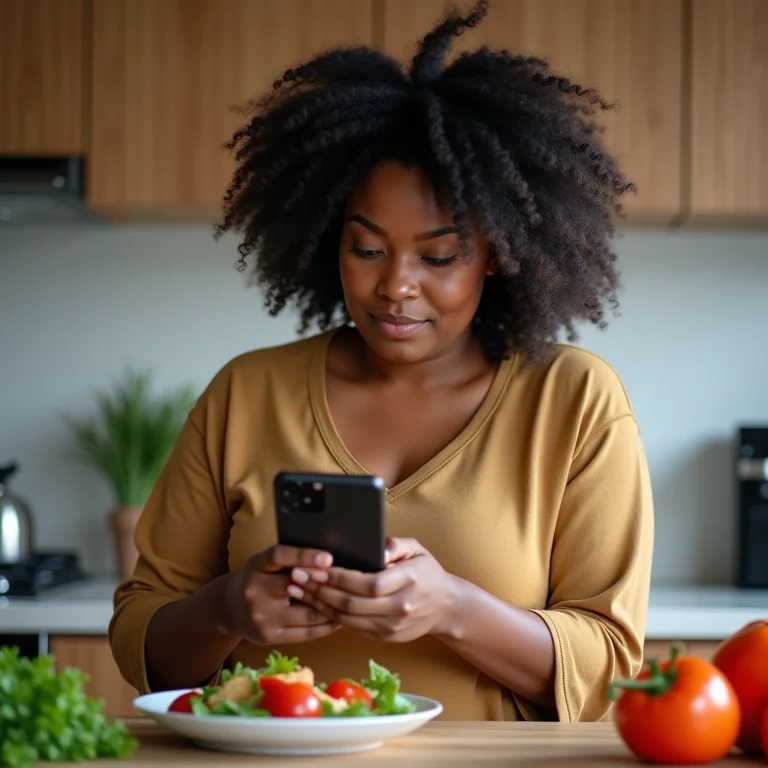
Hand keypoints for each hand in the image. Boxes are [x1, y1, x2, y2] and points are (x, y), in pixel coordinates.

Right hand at [223, 545, 339, 644]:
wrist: (230, 607)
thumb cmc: (258, 578)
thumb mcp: (266, 563)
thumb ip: (290, 560)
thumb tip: (328, 560)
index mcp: (255, 566)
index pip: (279, 557)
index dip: (304, 557)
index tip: (328, 558)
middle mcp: (254, 591)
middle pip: (295, 588)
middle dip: (324, 586)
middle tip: (350, 585)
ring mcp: (261, 617)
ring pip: (306, 613)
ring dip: (331, 608)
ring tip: (350, 603)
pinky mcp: (268, 637)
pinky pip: (305, 633)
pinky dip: (325, 626)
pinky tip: (338, 619)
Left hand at [286, 538, 458, 642]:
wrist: (445, 607)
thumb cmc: (427, 572)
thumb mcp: (418, 549)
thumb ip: (396, 545)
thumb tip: (376, 548)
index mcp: (408, 581)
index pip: (367, 583)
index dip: (338, 578)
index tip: (314, 567)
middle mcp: (400, 606)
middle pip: (352, 603)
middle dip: (320, 590)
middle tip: (296, 577)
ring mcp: (391, 626)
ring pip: (348, 618)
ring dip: (319, 605)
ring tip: (298, 590)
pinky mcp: (385, 637)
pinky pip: (352, 627)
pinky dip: (330, 616)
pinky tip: (315, 604)